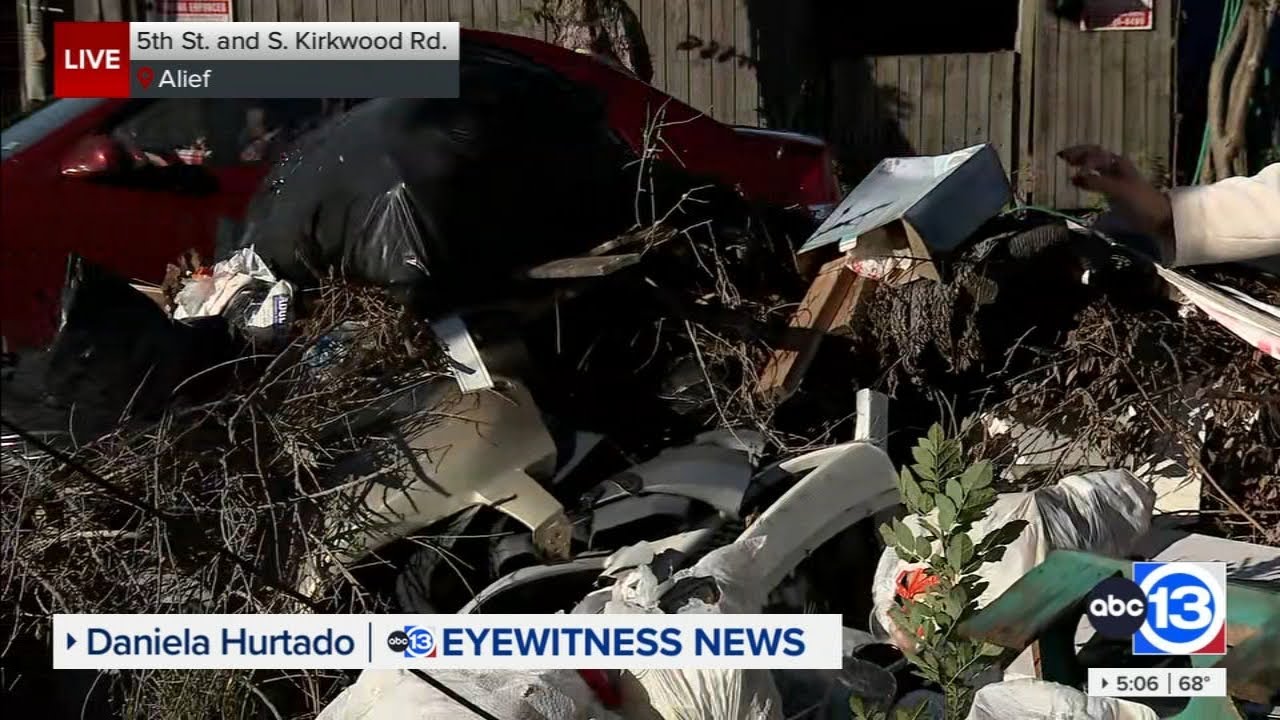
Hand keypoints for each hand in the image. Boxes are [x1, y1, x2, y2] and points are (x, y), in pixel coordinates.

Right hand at [1058, 145, 1172, 239]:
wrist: (1159, 217)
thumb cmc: (1141, 201)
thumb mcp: (1118, 190)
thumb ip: (1097, 182)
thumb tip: (1074, 178)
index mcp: (1118, 163)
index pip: (1095, 153)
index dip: (1080, 155)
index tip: (1066, 163)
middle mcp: (1116, 168)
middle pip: (1094, 156)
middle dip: (1078, 155)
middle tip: (1061, 157)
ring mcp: (1115, 179)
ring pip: (1095, 167)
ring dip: (1082, 164)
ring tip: (1068, 166)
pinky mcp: (1114, 191)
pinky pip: (1097, 179)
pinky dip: (1086, 178)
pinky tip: (1079, 182)